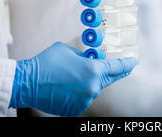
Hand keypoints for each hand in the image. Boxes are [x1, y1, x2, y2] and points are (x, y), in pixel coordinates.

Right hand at [9, 42, 137, 115]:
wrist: (27, 82)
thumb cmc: (47, 62)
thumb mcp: (69, 51)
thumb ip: (84, 56)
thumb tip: (90, 59)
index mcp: (93, 69)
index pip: (117, 67)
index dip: (127, 64)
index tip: (134, 62)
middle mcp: (93, 86)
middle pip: (108, 79)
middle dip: (109, 73)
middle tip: (113, 68)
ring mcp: (85, 100)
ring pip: (94, 89)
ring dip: (90, 83)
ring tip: (73, 76)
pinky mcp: (76, 109)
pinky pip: (84, 98)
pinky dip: (80, 92)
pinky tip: (68, 86)